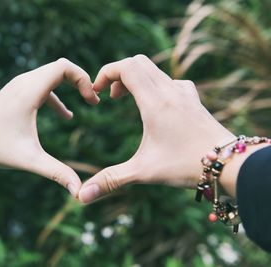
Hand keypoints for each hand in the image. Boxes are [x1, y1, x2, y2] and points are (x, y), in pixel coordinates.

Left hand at [0, 58, 99, 196]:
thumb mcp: (30, 160)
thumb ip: (57, 173)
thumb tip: (79, 192)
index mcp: (29, 91)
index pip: (63, 67)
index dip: (83, 78)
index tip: (92, 101)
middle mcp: (24, 82)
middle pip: (60, 67)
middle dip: (81, 80)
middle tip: (94, 101)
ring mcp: (18, 85)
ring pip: (51, 73)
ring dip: (71, 85)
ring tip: (87, 103)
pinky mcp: (16, 92)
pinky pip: (43, 85)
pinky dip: (58, 95)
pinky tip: (66, 116)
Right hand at [78, 55, 234, 202]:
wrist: (229, 163)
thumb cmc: (187, 165)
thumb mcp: (144, 172)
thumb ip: (111, 181)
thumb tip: (82, 196)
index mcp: (155, 102)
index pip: (127, 67)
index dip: (106, 73)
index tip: (97, 92)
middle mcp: (169, 90)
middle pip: (139, 62)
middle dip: (118, 74)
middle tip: (110, 97)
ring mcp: (183, 93)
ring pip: (154, 70)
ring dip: (135, 78)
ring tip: (126, 100)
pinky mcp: (192, 99)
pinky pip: (169, 79)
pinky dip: (153, 84)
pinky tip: (154, 104)